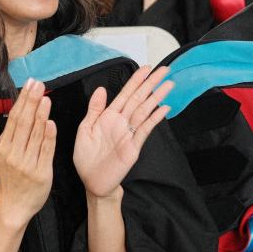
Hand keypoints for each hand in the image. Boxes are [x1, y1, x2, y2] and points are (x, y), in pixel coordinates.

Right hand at [0, 79, 56, 229]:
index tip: (29, 84)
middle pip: (23, 123)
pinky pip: (45, 151)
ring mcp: (26, 164)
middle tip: (38, 84)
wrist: (14, 206)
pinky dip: (48, 136)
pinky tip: (50, 123)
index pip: (14, 119)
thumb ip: (13, 136)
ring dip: (40, 115)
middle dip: (31, 101)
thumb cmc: (12, 178)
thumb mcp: (5, 156)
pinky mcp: (40, 173)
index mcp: (4, 148)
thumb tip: (21, 111)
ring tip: (46, 98)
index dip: (22, 100)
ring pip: (34, 135)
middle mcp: (13, 154)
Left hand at [73, 66, 172, 197]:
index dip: (135, 81)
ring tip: (168, 84)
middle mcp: (121, 123)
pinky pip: (145, 130)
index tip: (146, 68)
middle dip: (151, 84)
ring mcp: (128, 134)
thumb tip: (101, 89)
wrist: (92, 182)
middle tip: (164, 70)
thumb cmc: (86, 158)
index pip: (124, 94)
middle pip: (138, 98)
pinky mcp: (133, 147)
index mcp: (108, 117)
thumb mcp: (84, 130)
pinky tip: (164, 109)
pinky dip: (154, 119)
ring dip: (156, 97)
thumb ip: (94, 109)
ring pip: (144, 111)